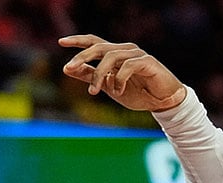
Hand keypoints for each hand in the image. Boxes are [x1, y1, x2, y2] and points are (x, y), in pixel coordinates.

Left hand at [59, 34, 186, 111]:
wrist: (161, 101)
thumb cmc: (136, 92)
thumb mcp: (108, 86)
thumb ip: (89, 76)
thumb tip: (67, 69)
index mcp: (114, 53)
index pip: (94, 42)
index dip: (78, 41)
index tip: (61, 42)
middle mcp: (125, 50)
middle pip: (99, 47)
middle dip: (82, 57)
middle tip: (68, 68)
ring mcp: (137, 54)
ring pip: (111, 56)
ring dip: (98, 74)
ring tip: (93, 92)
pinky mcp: (147, 62)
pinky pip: (127, 66)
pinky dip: (119, 80)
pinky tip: (118, 91)